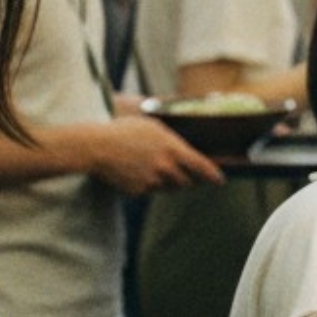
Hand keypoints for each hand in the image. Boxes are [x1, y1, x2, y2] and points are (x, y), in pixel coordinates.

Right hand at [88, 116, 223, 193]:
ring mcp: (153, 181)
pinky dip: (148, 184)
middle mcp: (166, 168)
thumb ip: (172, 138)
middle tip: (183, 173)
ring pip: (169, 187)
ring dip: (168, 182)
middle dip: (187, 179)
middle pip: (187, 182)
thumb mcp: (152, 125)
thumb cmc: (123, 131)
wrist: (96, 147)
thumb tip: (185, 147)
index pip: (201, 166)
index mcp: (173, 149)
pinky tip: (136, 171)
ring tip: (152, 166)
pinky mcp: (139, 191)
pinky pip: (151, 190)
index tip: (220, 180)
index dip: (213, 175)